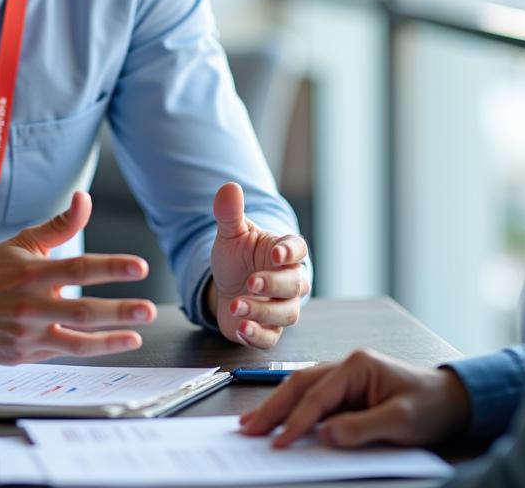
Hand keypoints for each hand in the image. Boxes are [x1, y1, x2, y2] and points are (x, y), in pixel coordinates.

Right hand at [0, 191, 156, 363]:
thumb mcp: (21, 244)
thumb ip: (59, 226)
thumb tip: (84, 198)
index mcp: (31, 271)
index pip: (79, 267)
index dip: (112, 267)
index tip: (140, 267)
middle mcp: (30, 304)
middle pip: (82, 310)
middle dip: (119, 311)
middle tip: (147, 310)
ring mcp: (26, 333)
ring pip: (76, 340)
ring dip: (111, 339)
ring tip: (137, 335)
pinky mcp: (21, 354)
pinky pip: (61, 353)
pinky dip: (89, 349)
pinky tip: (112, 343)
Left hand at [207, 182, 308, 347]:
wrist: (226, 286)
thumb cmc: (237, 257)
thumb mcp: (231, 233)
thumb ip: (230, 212)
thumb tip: (229, 187)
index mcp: (283, 252)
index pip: (297, 249)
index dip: (290, 252)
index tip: (277, 253)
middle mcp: (288, 281)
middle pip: (294, 285)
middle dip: (273, 284)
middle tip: (250, 282)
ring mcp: (281, 307)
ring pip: (285, 314)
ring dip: (261, 311)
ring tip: (236, 306)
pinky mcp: (269, 330)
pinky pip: (271, 338)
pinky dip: (257, 335)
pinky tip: (241, 327)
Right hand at [239, 349, 470, 447]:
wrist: (451, 399)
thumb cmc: (430, 406)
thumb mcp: (402, 422)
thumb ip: (362, 428)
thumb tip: (325, 435)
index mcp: (357, 365)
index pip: (318, 396)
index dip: (297, 422)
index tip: (279, 443)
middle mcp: (346, 365)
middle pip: (299, 384)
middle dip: (272, 408)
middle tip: (248, 430)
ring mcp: (344, 375)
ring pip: (300, 387)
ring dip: (275, 406)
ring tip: (251, 423)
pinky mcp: (345, 389)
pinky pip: (312, 396)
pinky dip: (292, 408)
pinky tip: (277, 417)